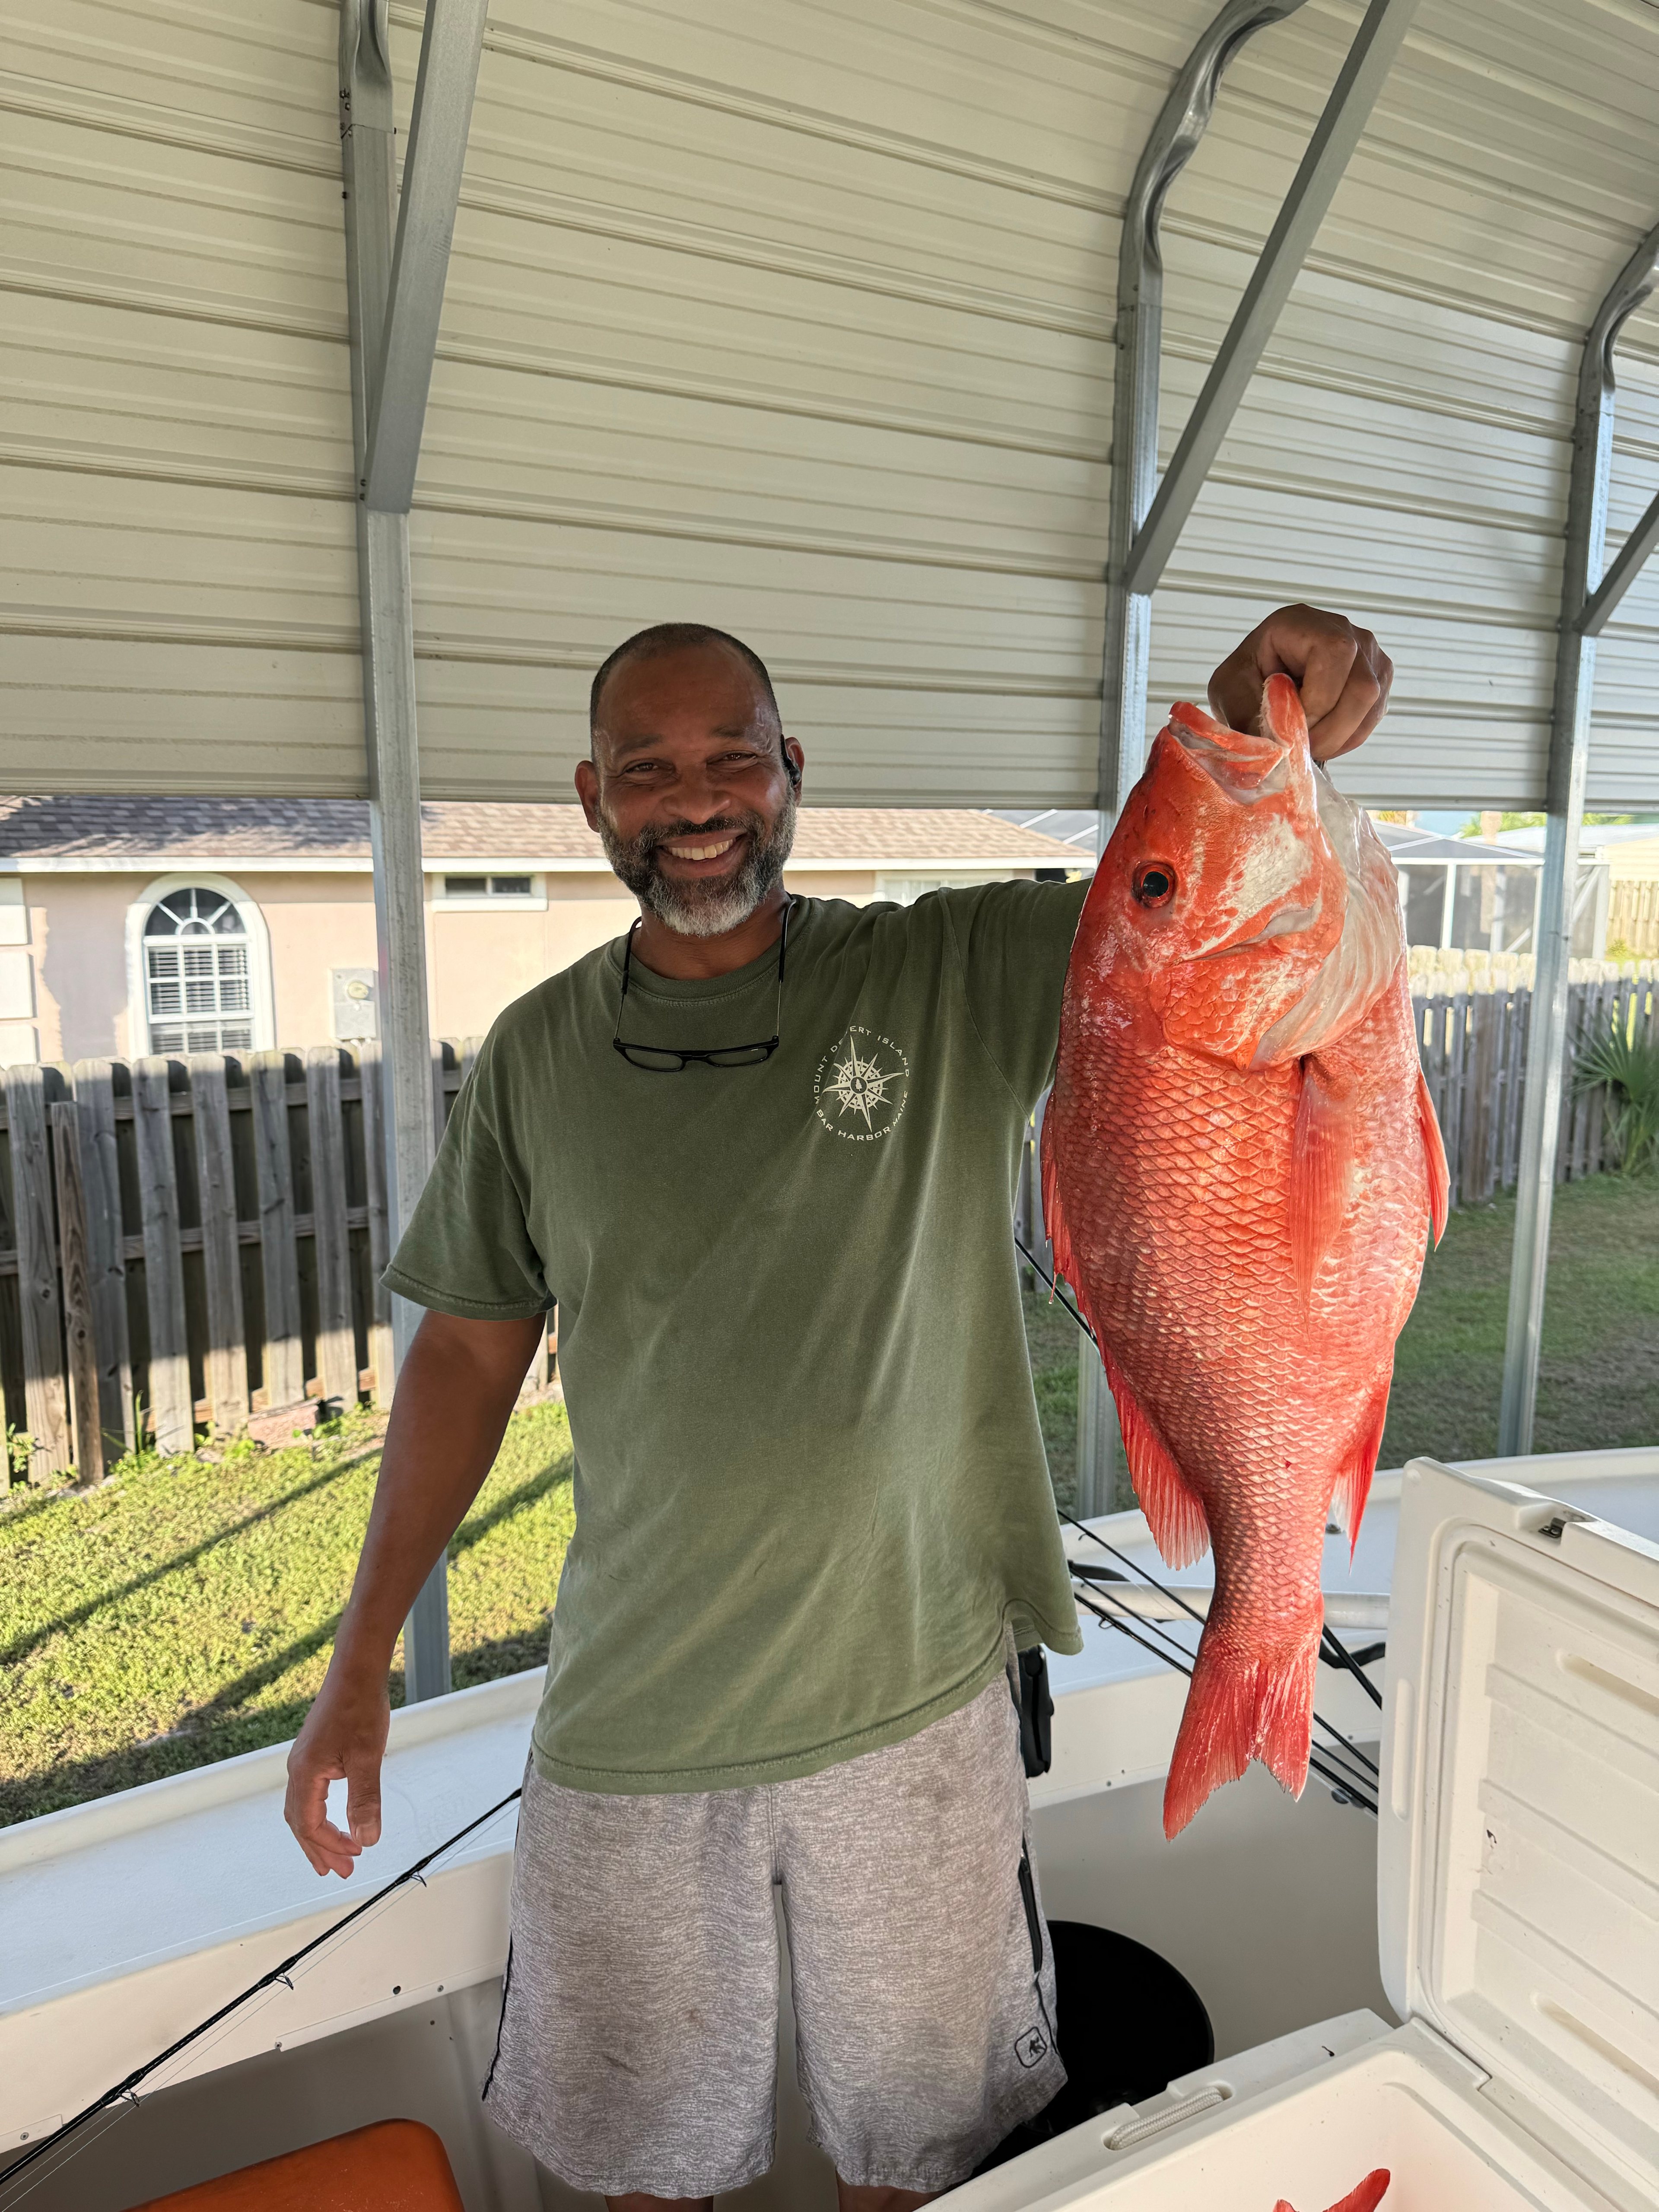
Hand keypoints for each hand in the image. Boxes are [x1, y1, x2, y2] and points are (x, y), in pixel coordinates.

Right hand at [284, 1663, 390, 1877]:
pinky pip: (309, 1794)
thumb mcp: (367, 1758)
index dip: (328, 1846)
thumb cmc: (359, 1708)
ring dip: (318, 1834)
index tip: (352, 1860)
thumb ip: (364, 1801)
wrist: (356, 1670)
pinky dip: (319, 1813)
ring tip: (337, 1854)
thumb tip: (366, 1839)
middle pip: (300, 1822)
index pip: (309, 1825)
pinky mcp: (314, 1751)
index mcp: (305, 1774)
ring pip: (302, 1809)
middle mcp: (298, 1769)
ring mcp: (304, 1760)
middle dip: (319, 1849)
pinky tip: (334, 1818)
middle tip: (339, 1871)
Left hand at [1208, 604, 1391, 762]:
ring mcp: (1367, 653)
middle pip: (1363, 686)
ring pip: (1373, 704)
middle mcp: (1343, 630)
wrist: (1257, 681)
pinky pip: (1375, 714)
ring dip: (1340, 738)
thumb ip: (1250, 712)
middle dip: (1331, 730)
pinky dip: (1349, 738)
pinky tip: (1324, 740)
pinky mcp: (1378, 677)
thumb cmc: (1244, 679)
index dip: (1318, 701)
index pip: (1335, 654)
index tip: (1291, 727)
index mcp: (1302, 622)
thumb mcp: (1230, 690)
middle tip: (1302, 748)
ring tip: (1309, 746)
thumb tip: (1281, 744)